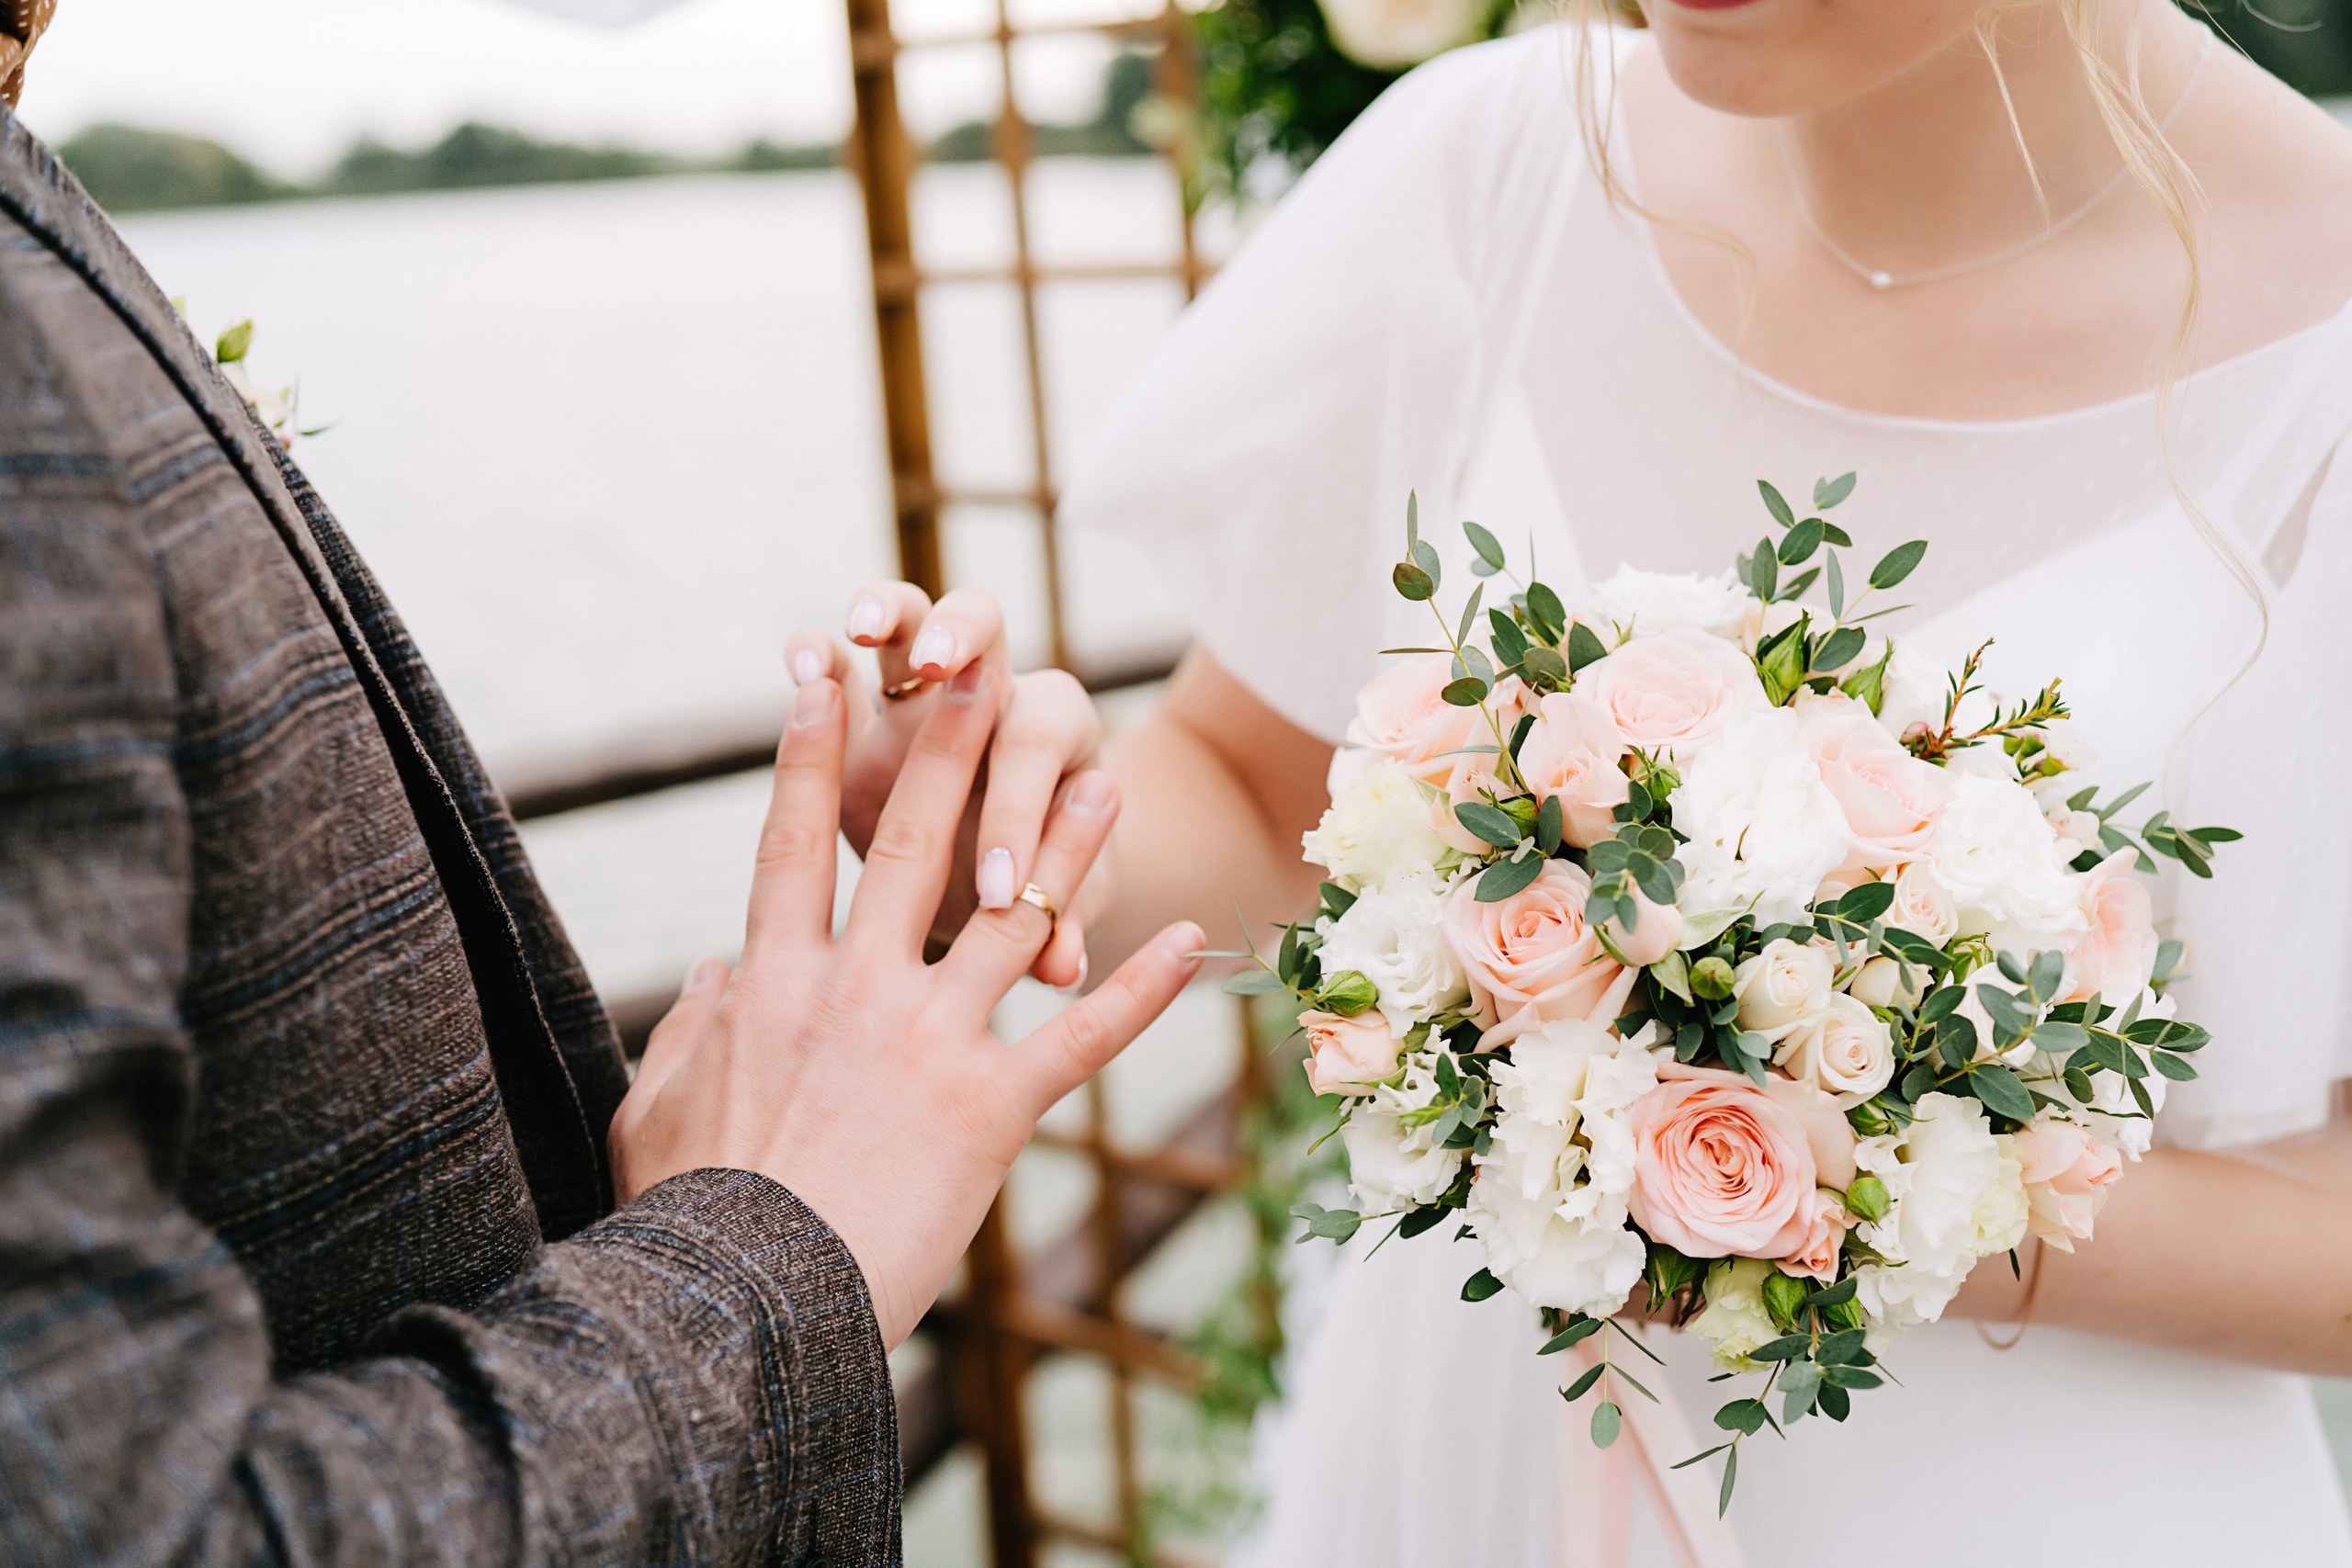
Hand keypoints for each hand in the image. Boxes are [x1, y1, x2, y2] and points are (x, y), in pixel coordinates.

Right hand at [608, 662, 1205, 1346]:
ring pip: (1006, 915)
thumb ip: (690, 1024)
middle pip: (905, 845)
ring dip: (1062, 843)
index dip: (802, 752)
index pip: (788, 842)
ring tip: (1105, 775)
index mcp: (771, 982)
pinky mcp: (990, 1106)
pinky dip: (1140, 985)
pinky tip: (1191, 938)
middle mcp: (853, 989)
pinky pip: (1079, 1032)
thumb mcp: (657, 1109)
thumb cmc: (686, 1217)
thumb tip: (716, 963)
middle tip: (978, 671)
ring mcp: (926, 1041)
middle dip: (944, 750)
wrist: (742, 1306)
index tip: (817, 676)